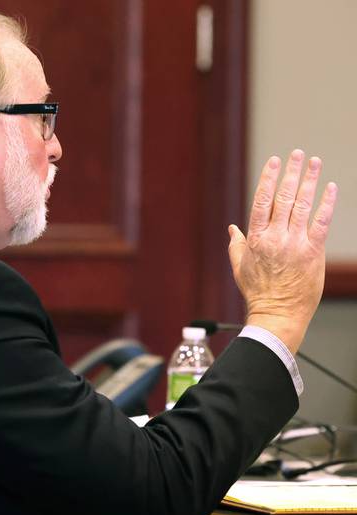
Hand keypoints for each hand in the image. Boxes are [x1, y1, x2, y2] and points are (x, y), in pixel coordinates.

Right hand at [228, 149, 337, 353]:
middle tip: (298, 154)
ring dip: (310, 180)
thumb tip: (232, 228)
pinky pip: (321, 222)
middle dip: (292, 172)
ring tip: (314, 163)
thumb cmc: (257, 292)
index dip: (269, 178)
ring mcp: (295, 243)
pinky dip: (326, 203)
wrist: (278, 312)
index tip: (275, 161)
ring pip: (303, 205)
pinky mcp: (313, 251)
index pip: (262, 200)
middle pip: (284, 197)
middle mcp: (275, 237)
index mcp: (256, 238)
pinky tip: (330, 188)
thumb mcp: (240, 266)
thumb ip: (236, 244)